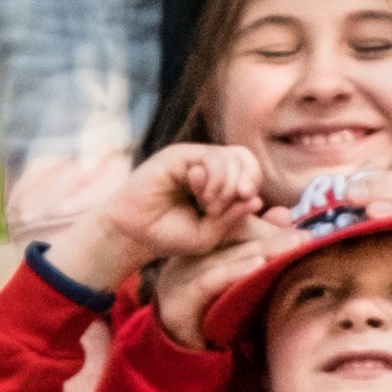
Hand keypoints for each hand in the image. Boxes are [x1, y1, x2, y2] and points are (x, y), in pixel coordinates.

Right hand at [45, 142, 263, 297]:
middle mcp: (206, 166)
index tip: (252, 202)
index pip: (248, 168)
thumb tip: (258, 200)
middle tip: (233, 204)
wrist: (133, 233)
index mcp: (217, 182)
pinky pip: (210, 157)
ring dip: (227, 185)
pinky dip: (215, 178)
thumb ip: (232, 219)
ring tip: (211, 207)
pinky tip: (202, 196)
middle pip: (243, 158)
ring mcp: (191, 158)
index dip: (254, 180)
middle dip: (245, 181)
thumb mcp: (208, 235)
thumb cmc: (169, 235)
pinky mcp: (178, 155)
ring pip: (228, 156)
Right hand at [151, 210, 290, 351]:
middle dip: (272, 238)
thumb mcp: (241, 287)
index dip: (270, 230)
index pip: (238, 232)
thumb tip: (285, 214)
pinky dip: (235, 271)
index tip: (303, 235)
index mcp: (203, 251)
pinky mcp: (179, 299)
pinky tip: (259, 265)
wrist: (181, 360)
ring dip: (261, 250)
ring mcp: (181, 277)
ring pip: (224, 257)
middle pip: (233, 242)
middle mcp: (190, 259)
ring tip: (290, 246)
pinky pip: (208, 281)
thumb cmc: (214, 321)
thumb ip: (260, 252)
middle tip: (304, 238)